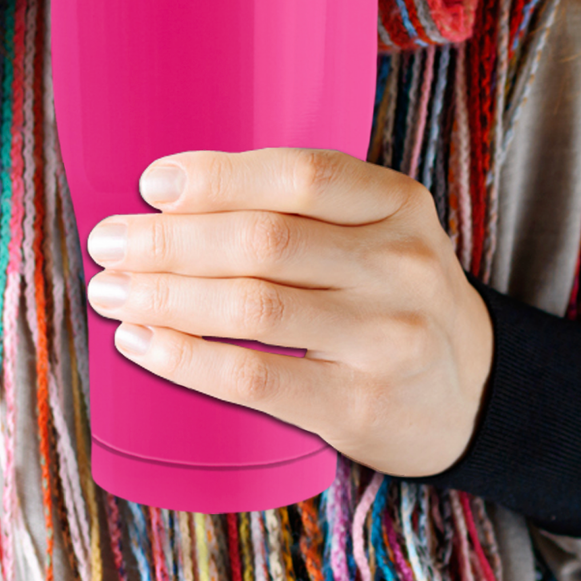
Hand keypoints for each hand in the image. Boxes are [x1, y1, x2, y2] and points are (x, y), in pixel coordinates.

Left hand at [85, 148, 494, 476]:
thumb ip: (301, 207)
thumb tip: (171, 198)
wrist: (472, 389)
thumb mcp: (376, 229)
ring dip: (166, 296)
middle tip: (108, 241)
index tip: (152, 183)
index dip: (218, 176)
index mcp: (398, 203)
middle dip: (170, 240)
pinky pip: (256, 378)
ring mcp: (386, 338)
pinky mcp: (360, 405)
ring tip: (110, 291)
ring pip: (252, 307)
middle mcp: (400, 264)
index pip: (301, 175)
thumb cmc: (392, 293)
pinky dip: (187, 358)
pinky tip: (143, 342)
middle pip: (264, 240)